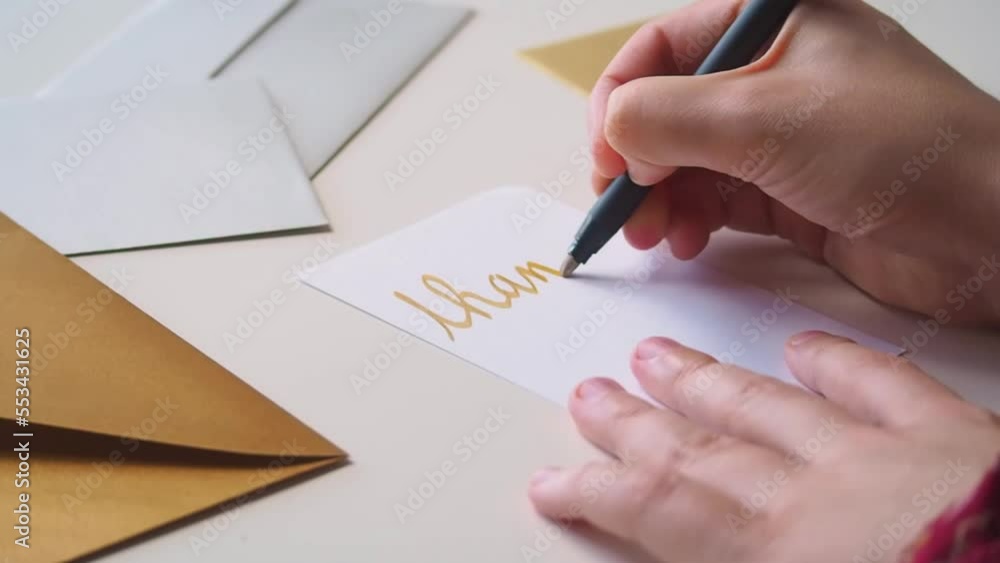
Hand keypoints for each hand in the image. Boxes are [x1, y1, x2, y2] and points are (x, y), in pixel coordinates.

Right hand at [528, 333, 999, 561]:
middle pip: (700, 451)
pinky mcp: (959, 438)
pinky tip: (803, 346)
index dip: (597, 493)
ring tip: (660, 355)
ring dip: (709, 383)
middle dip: (635, 425)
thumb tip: (704, 555)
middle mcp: (821, 498)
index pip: (662, 513)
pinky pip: (885, 388)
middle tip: (591, 394)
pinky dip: (838, 365)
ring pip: (771, 408)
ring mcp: (888, 458)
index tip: (554, 479)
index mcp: (785, 556)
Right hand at [589, 0, 999, 323]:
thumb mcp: (765, 119)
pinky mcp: (791, 192)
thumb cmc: (903, 148)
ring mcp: (782, 136)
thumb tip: (612, 130)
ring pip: (688, 160)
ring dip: (659, 197)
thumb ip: (668, 117)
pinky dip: (692, 221)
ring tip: (654, 233)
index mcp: (773, 23)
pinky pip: (717, 200)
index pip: (664, 47)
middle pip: (668, 109)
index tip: (605, 153)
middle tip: (621, 203)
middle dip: (636, 159)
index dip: (621, 99)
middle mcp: (774, 75)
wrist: (988, 232)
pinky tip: (689, 242)